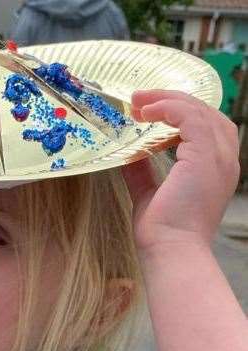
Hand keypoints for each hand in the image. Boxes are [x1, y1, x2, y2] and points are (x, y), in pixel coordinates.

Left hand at [121, 90, 239, 252]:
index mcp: (214, 167)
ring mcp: (218, 157)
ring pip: (199, 110)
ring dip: (167, 100)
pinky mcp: (206, 157)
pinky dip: (168, 108)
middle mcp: (223, 159)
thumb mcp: (148, 192)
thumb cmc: (162, 230)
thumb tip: (129, 154)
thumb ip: (142, 171)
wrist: (170, 249)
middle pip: (205, 112)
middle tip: (138, 98)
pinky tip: (146, 112)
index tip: (146, 110)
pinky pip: (191, 118)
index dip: (177, 111)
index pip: (205, 126)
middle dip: (171, 99)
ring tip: (137, 101)